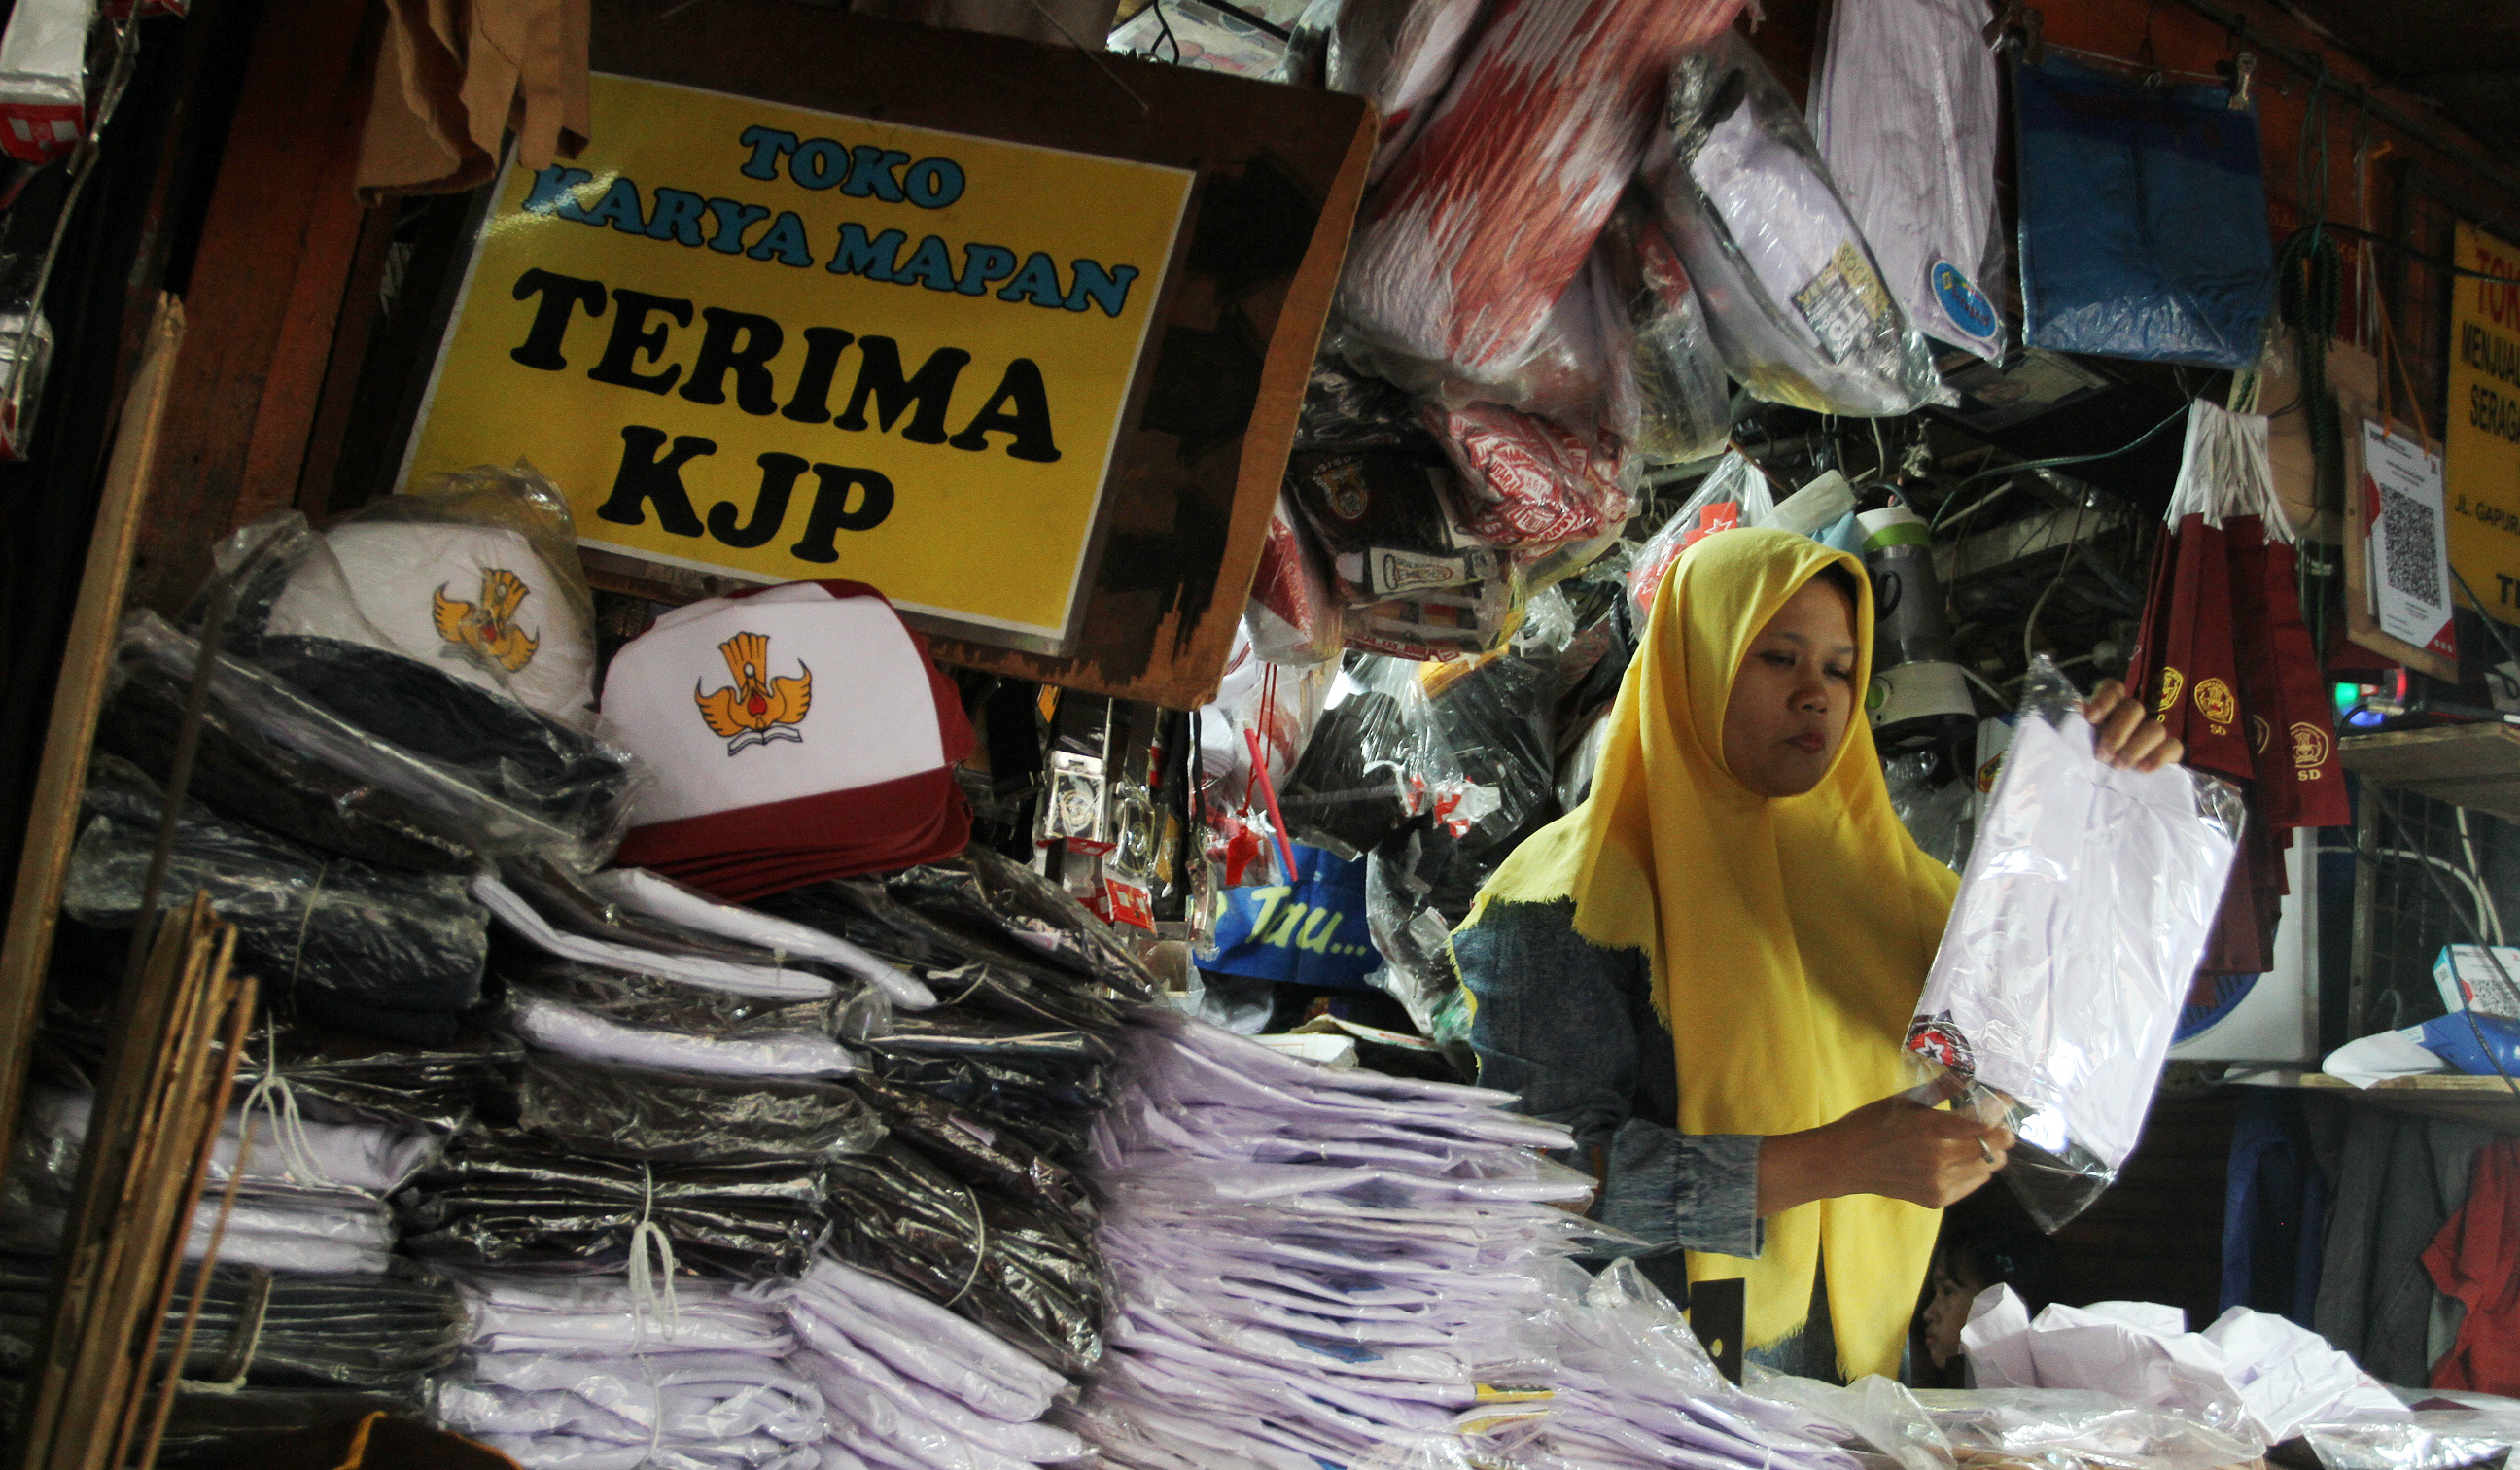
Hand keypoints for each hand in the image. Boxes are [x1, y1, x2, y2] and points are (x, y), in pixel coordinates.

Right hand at [1757, 1094, 2013, 1215]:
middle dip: (2001, 1133)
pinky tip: (1961, 1158)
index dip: (2002, 1111)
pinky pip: (1973, 1183)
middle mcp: (1940, 1160)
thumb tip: (1969, 1076)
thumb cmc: (1872, 1124)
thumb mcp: (1904, 1100)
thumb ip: (1941, 1090)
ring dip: (1990, 1152)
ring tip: (1978, 1140)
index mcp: (1931, 1129)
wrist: (1844, 1162)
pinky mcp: (1937, 1199)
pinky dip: (1976, 1169)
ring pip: (1988, 1168)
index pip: (1985, 1124)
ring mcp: (1940, 1183)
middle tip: (1995, 1122)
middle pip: (1995, 1149)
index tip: (2005, 1100)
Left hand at [2083, 678, 2182, 771]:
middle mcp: (2133, 714)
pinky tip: (2143, 770)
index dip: (2103, 700)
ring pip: (2155, 728)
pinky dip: (2158, 758)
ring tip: (2119, 767)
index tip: (2091, 718)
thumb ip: (2079, 725)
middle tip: (2103, 756)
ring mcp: (2153, 730)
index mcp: (2109, 707)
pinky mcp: (2169, 749)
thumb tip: (2078, 706)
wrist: (2108, 782)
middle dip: (2117, 733)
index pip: (2112, 689)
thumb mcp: (2081, 741)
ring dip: (2135, 748)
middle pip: (2133, 709)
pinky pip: (2173, 747)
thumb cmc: (2090, 757)